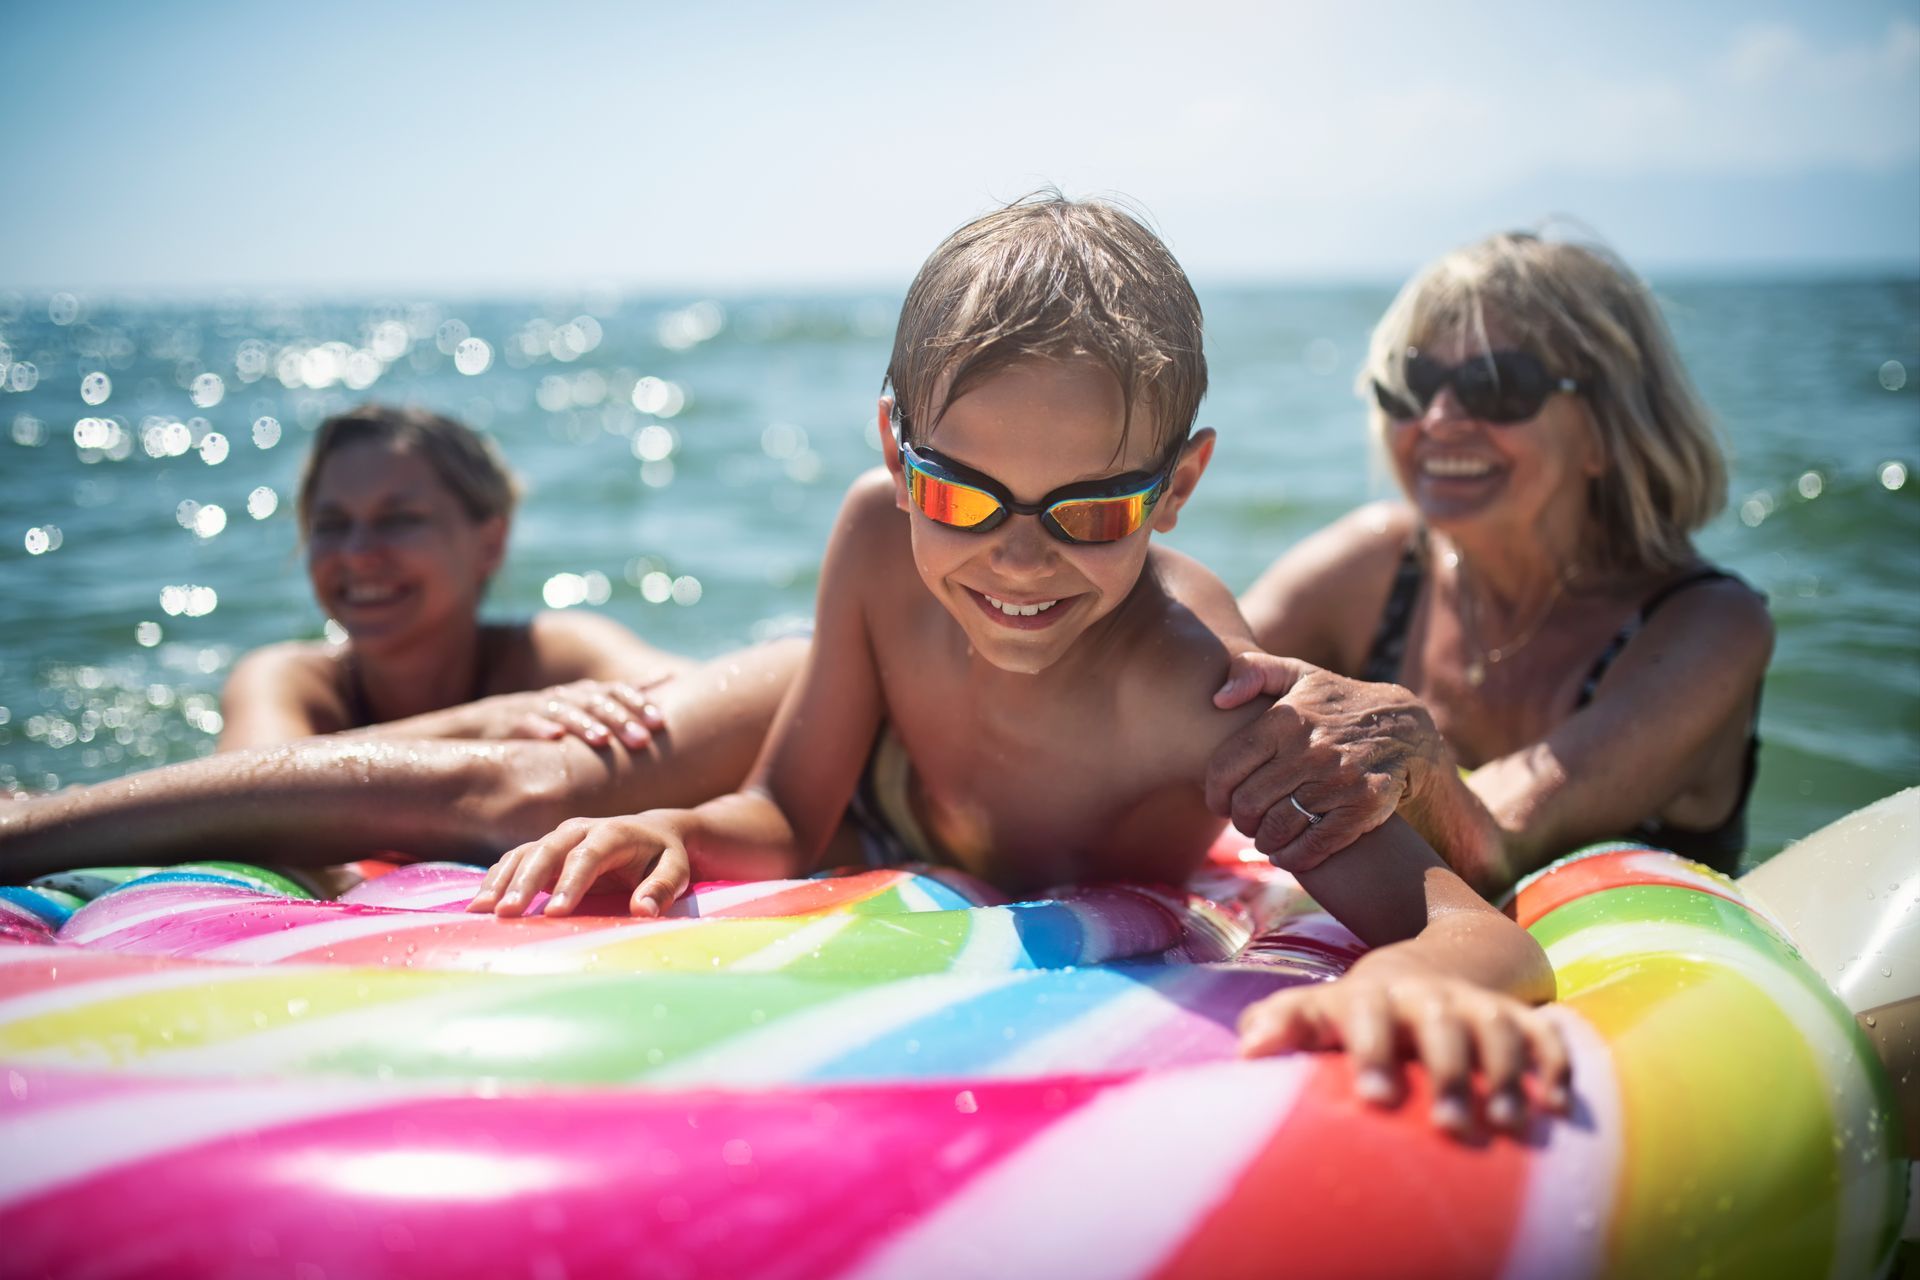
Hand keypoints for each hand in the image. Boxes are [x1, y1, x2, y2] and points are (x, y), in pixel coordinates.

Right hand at [466, 810, 692, 917]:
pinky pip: (515, 860)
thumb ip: (662, 887)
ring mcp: (558, 837)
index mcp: (613, 833)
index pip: (588, 857)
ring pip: (524, 854)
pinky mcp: (544, 848)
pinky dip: (496, 879)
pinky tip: (480, 904)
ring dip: (502, 881)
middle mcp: (580, 830)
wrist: (653, 831)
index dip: (571, 883)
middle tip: (507, 914)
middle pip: (547, 852)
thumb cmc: (664, 856)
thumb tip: (643, 910)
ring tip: (481, 911)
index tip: (554, 913)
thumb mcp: (676, 870)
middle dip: (525, 883)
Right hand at [510, 678, 668, 749]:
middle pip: (596, 703)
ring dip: (585, 726)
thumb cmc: (547, 716)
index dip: (639, 703)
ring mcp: (537, 708)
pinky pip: (525, 724)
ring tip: (603, 741)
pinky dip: (539, 729)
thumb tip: (668, 675)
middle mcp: (564, 696)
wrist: (487, 722)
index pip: (616, 692)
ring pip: (564, 713)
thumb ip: (622, 694)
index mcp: (584, 694)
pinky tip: (554, 738)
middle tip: (643, 740)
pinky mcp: (510, 723)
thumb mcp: (584, 705)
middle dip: (621, 720)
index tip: (661, 722)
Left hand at [1207, 653, 1442, 872]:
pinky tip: (1288, 855)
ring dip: (1265, 840)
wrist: (1407, 729)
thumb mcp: (1300, 675)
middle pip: (1248, 803)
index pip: (1227, 766)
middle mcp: (1311, 749)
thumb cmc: (1338, 705)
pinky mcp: (1364, 806)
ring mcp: (1339, 780)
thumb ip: (1255, 671)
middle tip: (1245, 821)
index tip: (1218, 802)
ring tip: (1266, 836)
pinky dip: (1294, 857)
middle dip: (1240, 820)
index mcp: (1286, 718)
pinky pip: (1314, 845)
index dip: (1215, 792)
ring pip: (1277, 827)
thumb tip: (1218, 698)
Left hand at [1237, 974, 1570, 1135]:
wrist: (1426, 968)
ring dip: (1505, 1075)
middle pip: (1441, 1025)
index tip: (1374, 1097)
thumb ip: (1282, 1023)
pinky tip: (1556, 1109)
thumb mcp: (1318, 1012)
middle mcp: (1430, 996)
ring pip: (1499, 1031)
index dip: (1373, 1049)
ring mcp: (1478, 1004)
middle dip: (1447, 1072)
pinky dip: (1556, 1067)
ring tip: (1504, 1124)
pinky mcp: (1518, 1019)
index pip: (1370, 1013)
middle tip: (1448, 1127)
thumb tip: (1248, 1050)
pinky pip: (1546, 1036)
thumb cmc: (1357, 1013)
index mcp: (1375, 996)